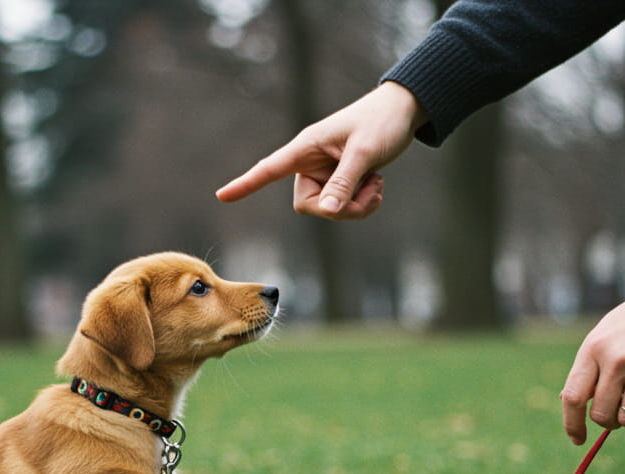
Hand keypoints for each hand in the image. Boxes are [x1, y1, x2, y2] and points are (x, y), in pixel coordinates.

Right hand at [215, 81, 426, 219]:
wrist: (402, 112)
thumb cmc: (381, 123)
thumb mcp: (364, 152)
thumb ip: (344, 182)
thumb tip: (327, 211)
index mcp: (306, 148)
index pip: (269, 169)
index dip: (246, 184)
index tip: (221, 197)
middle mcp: (311, 163)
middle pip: (309, 205)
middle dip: (339, 209)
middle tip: (370, 194)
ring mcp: (325, 174)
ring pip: (329, 210)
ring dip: (357, 206)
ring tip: (377, 184)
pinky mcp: (340, 181)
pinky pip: (343, 207)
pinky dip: (362, 203)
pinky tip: (377, 184)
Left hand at [560, 278, 624, 444]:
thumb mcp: (606, 334)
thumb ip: (592, 367)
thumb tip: (575, 405)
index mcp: (594, 348)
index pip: (572, 397)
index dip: (572, 424)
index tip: (577, 439)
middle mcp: (617, 359)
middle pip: (601, 414)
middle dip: (609, 422)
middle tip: (619, 412)